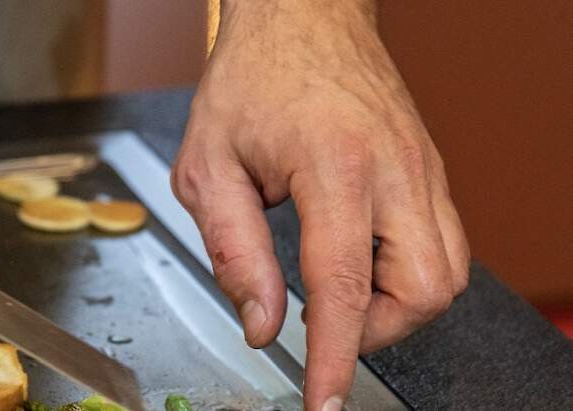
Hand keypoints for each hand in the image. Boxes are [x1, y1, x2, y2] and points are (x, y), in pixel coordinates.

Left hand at [171, 1, 469, 408]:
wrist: (302, 16)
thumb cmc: (252, 79)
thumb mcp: (210, 167)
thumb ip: (235, 252)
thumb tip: (263, 324)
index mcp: (334, 166)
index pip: (345, 287)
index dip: (337, 358)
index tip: (325, 400)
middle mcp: (394, 169)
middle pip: (426, 290)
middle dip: (377, 331)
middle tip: (326, 323)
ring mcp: (422, 168)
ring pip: (446, 273)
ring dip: (396, 305)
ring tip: (340, 289)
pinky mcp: (427, 169)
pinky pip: (441, 242)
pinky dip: (406, 272)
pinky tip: (360, 258)